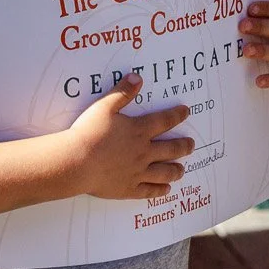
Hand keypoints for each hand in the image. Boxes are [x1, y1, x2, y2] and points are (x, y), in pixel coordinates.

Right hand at [65, 73, 195, 199]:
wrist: (76, 162)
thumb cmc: (89, 133)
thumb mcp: (104, 106)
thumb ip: (122, 92)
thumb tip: (138, 77)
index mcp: (139, 131)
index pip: (164, 121)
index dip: (177, 115)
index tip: (186, 112)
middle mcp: (143, 152)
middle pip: (171, 149)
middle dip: (184, 146)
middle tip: (191, 144)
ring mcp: (138, 172)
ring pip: (164, 172)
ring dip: (176, 170)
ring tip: (182, 169)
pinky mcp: (128, 188)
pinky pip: (149, 191)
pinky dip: (160, 190)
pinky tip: (166, 189)